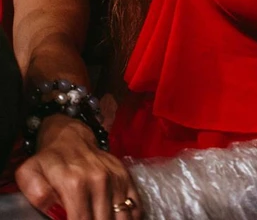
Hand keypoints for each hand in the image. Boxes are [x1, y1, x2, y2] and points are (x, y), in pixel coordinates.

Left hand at [15, 114, 142, 219]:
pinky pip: (135, 205)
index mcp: (75, 183)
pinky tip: (117, 218)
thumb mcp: (30, 173)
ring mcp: (115, 178)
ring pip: (122, 216)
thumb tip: (51, 209)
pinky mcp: (125, 176)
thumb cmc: (49, 160)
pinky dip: (130, 217)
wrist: (70, 136)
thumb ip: (36, 193)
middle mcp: (99, 180)